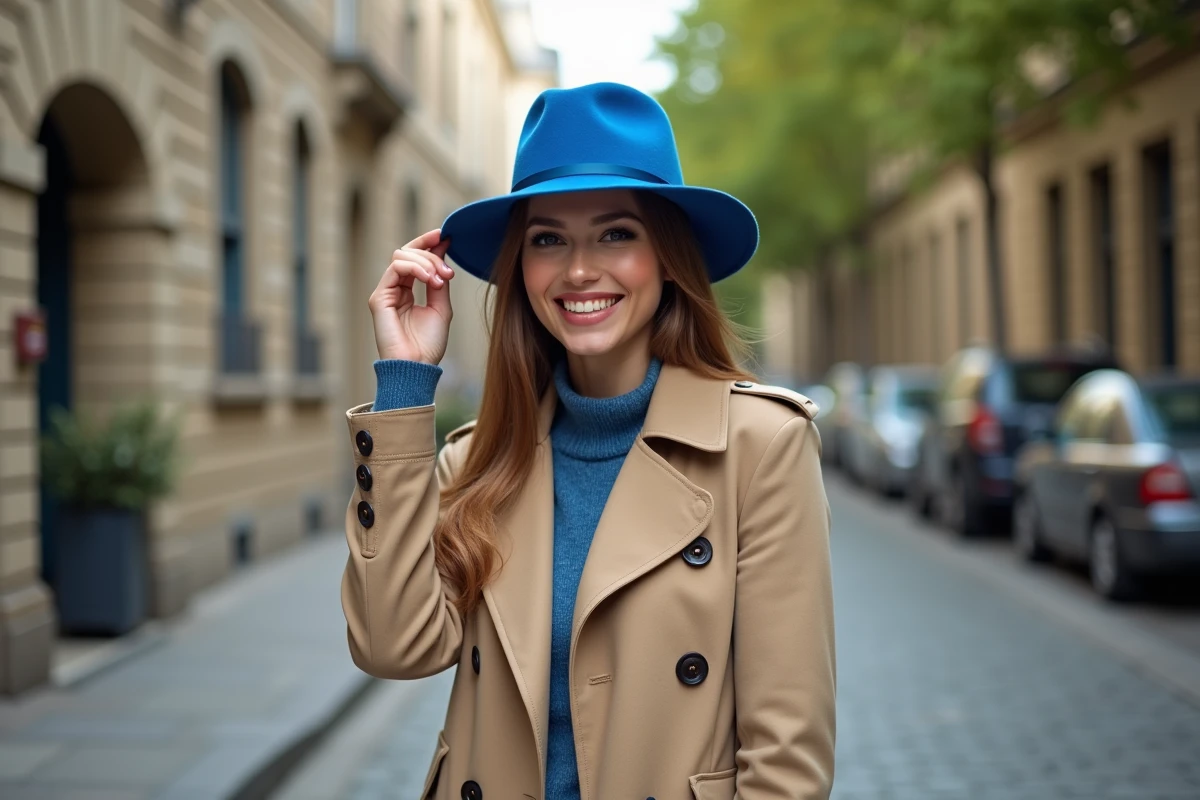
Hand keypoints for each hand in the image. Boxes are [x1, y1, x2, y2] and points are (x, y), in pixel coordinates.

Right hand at [368, 229, 454, 364]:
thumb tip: (442, 252)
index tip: (446, 236)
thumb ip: (439, 280)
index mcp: (407, 291)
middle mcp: (394, 289)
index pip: (414, 258)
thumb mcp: (441, 306)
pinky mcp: (379, 298)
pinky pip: (396, 269)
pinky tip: (430, 279)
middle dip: (430, 253)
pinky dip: (416, 268)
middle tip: (448, 269)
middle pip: (407, 253)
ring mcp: (385, 292)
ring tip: (440, 279)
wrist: (418, 366)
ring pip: (401, 257)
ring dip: (426, 262)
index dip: (428, 244)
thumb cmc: (429, 344)